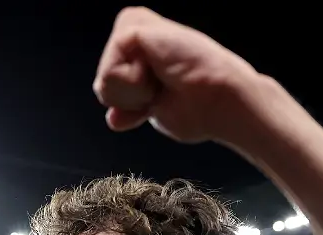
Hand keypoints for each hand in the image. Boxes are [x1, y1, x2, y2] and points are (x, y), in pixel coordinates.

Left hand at [93, 7, 262, 143]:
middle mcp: (139, 35)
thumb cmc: (201, 109)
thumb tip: (112, 120)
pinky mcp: (133, 27)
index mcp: (145, 53)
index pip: (109, 88)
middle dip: (131, 101)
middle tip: (166, 88)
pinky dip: (134, 85)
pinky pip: (110, 73)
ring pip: (104, 80)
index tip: (164, 100)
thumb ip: (132, 109)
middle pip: (102, 85)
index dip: (132, 106)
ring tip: (167, 79)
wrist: (221, 101)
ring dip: (135, 94)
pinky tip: (162, 72)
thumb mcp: (158, 111)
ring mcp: (136, 27)